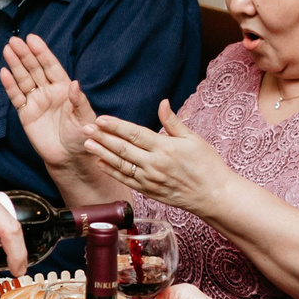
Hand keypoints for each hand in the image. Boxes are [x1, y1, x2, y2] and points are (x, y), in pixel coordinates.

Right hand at [0, 35, 103, 180]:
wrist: (69, 159)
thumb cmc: (81, 137)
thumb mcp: (85, 119)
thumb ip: (79, 101)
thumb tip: (74, 83)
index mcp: (64, 89)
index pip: (51, 66)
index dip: (42, 52)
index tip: (33, 39)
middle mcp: (49, 92)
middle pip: (35, 69)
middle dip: (25, 55)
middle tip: (15, 41)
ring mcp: (36, 102)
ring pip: (24, 79)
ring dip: (15, 65)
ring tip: (8, 50)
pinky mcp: (26, 114)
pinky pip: (16, 97)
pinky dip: (10, 86)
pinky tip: (4, 73)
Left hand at [84, 100, 230, 214]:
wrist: (213, 195)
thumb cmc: (207, 165)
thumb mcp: (194, 139)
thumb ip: (173, 122)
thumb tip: (162, 103)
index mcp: (165, 148)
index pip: (135, 134)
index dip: (116, 126)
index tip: (101, 119)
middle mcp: (154, 165)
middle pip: (123, 149)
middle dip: (102, 138)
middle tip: (85, 128)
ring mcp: (150, 180)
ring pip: (120, 165)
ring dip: (102, 154)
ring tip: (87, 144)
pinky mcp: (149, 191)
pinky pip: (126, 180)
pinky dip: (112, 172)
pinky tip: (100, 163)